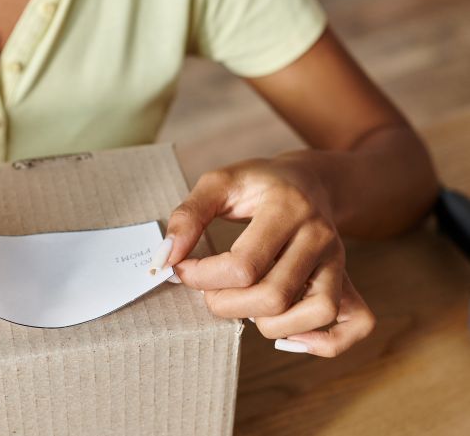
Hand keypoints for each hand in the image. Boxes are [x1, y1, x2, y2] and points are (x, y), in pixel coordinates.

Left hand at [164, 156, 374, 356]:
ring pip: (314, 313)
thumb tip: (167, 258)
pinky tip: (287, 333)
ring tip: (245, 307)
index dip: (202, 277)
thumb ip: (188, 216)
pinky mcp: (349, 280)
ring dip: (269, 325)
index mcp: (287, 208)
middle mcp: (318, 236)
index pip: (242, 266)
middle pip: (273, 296)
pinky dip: (322, 341)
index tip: (184, 269)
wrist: (311, 180)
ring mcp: (338, 262)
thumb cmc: (259, 184)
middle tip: (210, 291)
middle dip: (227, 305)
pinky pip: (354, 324)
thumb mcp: (219, 183)